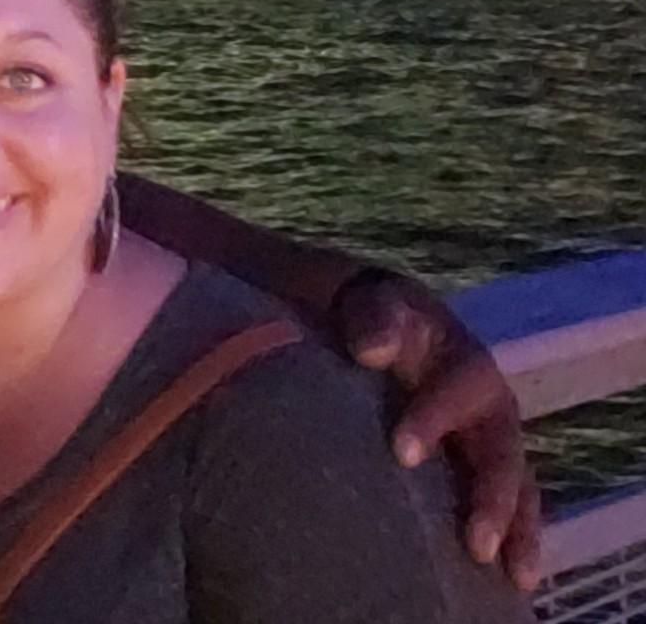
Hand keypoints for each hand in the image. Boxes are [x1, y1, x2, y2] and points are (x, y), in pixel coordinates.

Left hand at [334, 270, 541, 591]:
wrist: (371, 322)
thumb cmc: (371, 315)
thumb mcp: (371, 305)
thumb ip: (373, 320)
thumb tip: (372, 350)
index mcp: (461, 358)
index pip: (457, 388)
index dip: (435, 420)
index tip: (402, 453)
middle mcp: (486, 402)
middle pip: (501, 449)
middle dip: (492, 497)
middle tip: (476, 542)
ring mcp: (486, 437)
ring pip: (516, 484)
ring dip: (515, 529)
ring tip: (512, 577)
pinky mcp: (477, 466)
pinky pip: (508, 505)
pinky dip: (512, 539)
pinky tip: (507, 582)